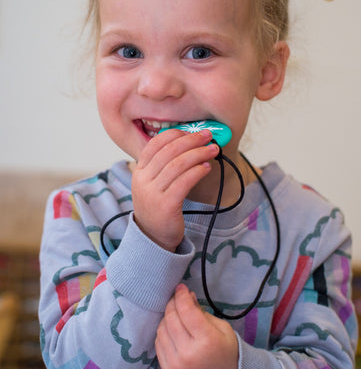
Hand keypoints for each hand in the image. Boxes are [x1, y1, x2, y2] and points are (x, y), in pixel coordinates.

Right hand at [131, 129, 218, 251]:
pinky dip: (197, 172)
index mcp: (139, 170)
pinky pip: (184, 182)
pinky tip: (206, 168)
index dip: (176, 134)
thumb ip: (167, 164)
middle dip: (191, 140)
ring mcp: (152, 193)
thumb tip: (192, 142)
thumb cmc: (160, 205)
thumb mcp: (155, 183)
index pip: (155, 143)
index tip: (193, 131)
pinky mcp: (165, 206)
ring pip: (178, 165)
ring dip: (198, 154)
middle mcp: (143, 180)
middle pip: (169, 151)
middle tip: (208, 136)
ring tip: (212, 150)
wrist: (153, 237)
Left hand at [156, 284, 238, 368]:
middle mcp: (188, 353)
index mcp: (206, 340)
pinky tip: (172, 328)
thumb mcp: (221, 327)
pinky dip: (163, 331)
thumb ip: (201, 312)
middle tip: (177, 297)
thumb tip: (187, 296)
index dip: (181, 296)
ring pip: (161, 329)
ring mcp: (176, 363)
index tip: (181, 287)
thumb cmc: (226, 350)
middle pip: (171, 318)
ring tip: (176, 313)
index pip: (186, 311)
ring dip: (167, 317)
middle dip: (173, 303)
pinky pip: (158, 343)